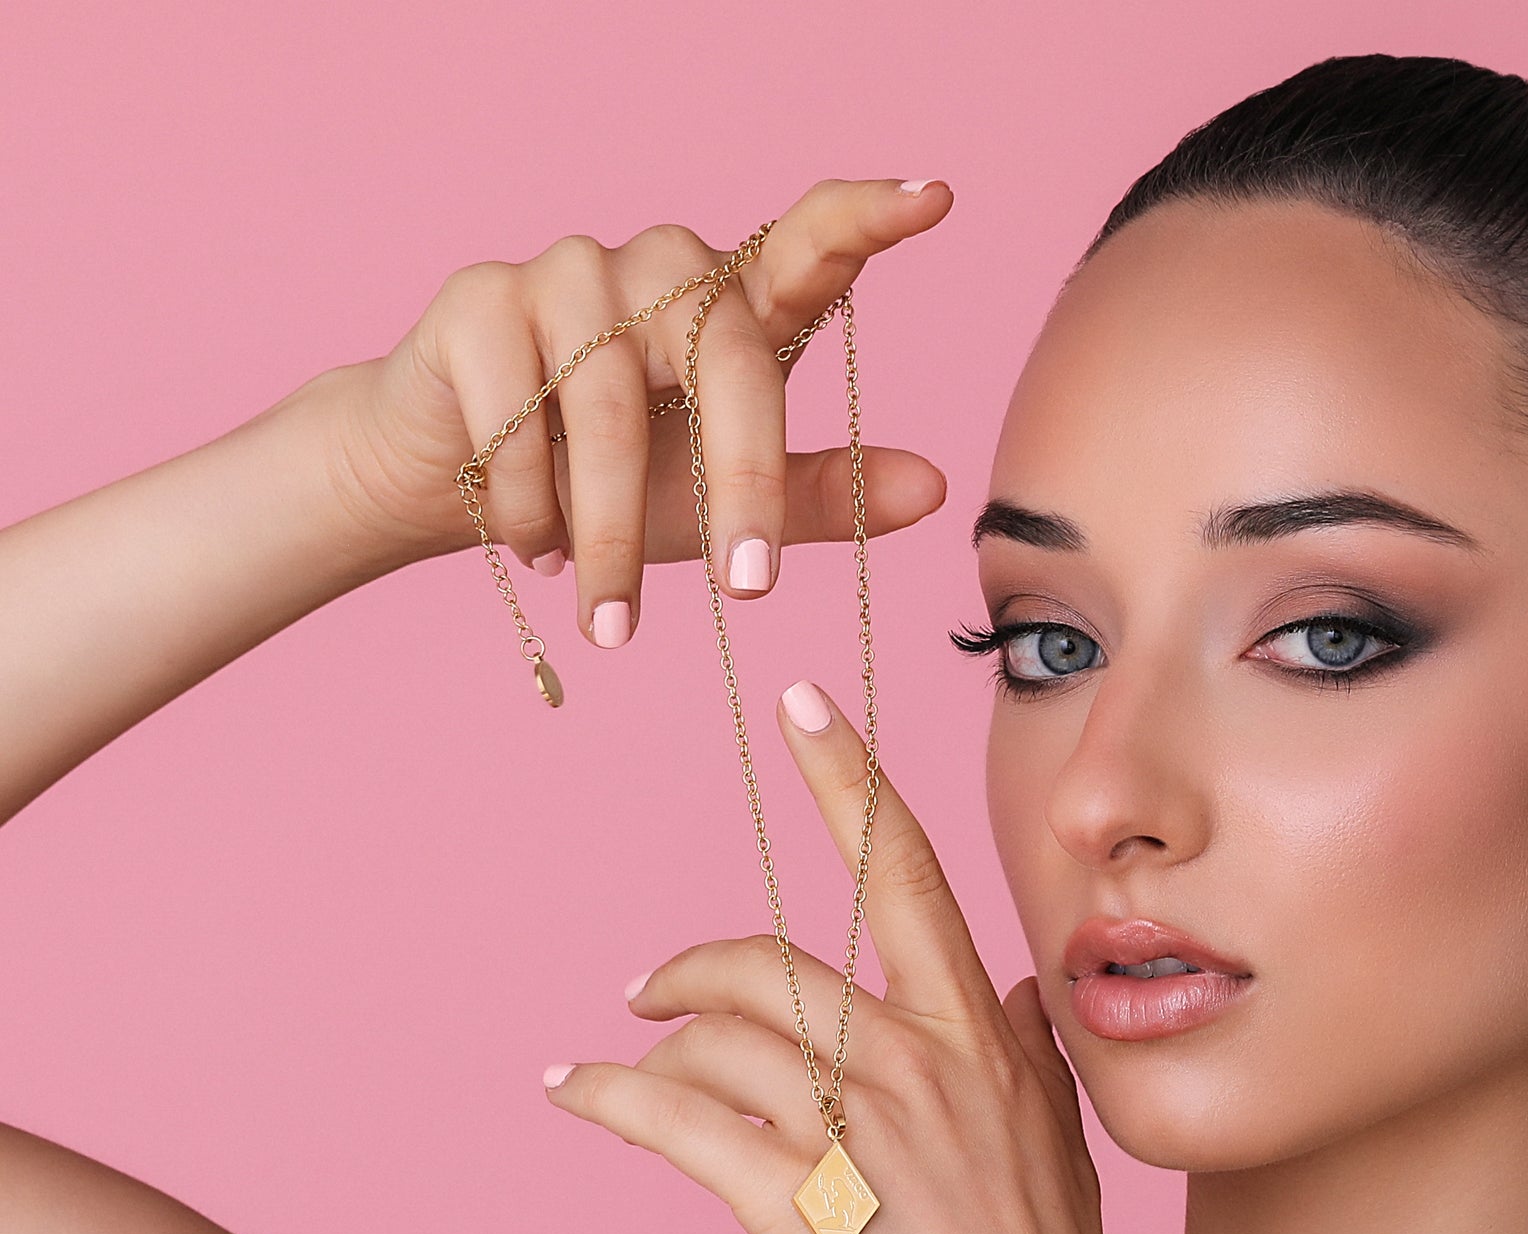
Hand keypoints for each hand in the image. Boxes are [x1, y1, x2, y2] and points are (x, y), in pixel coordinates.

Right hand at [320, 180, 950, 632]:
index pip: (810, 245)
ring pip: (610, 407)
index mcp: (733, 311)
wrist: (474, 502)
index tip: (935, 202)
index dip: (868, 218)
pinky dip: (532, 506)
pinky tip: (533, 547)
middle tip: (748, 592)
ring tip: (611, 619)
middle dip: (741, 487)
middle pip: (726, 359)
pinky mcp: (483, 299)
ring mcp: (570, 274)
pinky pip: (521, 416)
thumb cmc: (616, 494)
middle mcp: (661, 272)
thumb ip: (822, 494)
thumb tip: (934, 489)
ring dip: (612, 532)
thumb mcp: (725, 508)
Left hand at [541, 680, 1125, 1233]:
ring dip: (649, 1044)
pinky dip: (609, 1096)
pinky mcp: (796, 1203)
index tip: (800, 701)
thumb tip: (1005, 978)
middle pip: (777, 957)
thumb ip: (1028, 1059)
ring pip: (717, 1035)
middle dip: (693, 958)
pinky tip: (577, 1095)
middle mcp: (924, 1065)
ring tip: (614, 1071)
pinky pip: (672, 1117)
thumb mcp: (1061, 1161)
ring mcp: (860, 1132)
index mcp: (986, 1045)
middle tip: (643, 985)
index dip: (850, 780)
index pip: (912, 876)